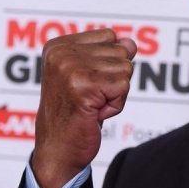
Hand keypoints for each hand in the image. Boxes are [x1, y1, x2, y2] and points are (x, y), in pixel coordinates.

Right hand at [31, 28, 136, 187]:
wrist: (58, 151)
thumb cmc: (74, 114)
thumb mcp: (89, 76)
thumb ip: (110, 54)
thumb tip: (130, 43)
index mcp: (58, 46)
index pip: (109, 36)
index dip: (108, 63)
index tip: (85, 84)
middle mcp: (61, 53)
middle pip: (120, 51)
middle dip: (114, 79)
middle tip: (89, 98)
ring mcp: (70, 68)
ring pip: (125, 68)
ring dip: (115, 93)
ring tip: (91, 105)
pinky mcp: (84, 85)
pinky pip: (124, 86)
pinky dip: (116, 104)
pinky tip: (94, 113)